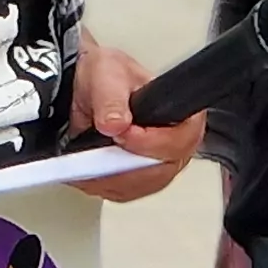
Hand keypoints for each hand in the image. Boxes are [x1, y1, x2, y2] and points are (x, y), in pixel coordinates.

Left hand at [65, 40, 200, 203]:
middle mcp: (175, 140)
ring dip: (111, 178)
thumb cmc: (107, 77)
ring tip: (86, 160)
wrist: (88, 89)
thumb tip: (115, 123)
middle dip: (124, 166)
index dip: (151, 143)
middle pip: (162, 170)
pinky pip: (127, 193)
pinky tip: (87, 171)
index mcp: (179, 112)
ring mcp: (159, 162)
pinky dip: (103, 185)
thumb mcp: (107, 74)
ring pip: (143, 185)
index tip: (121, 135)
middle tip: (94, 153)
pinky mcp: (140, 178)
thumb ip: (111, 98)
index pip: (182, 139)